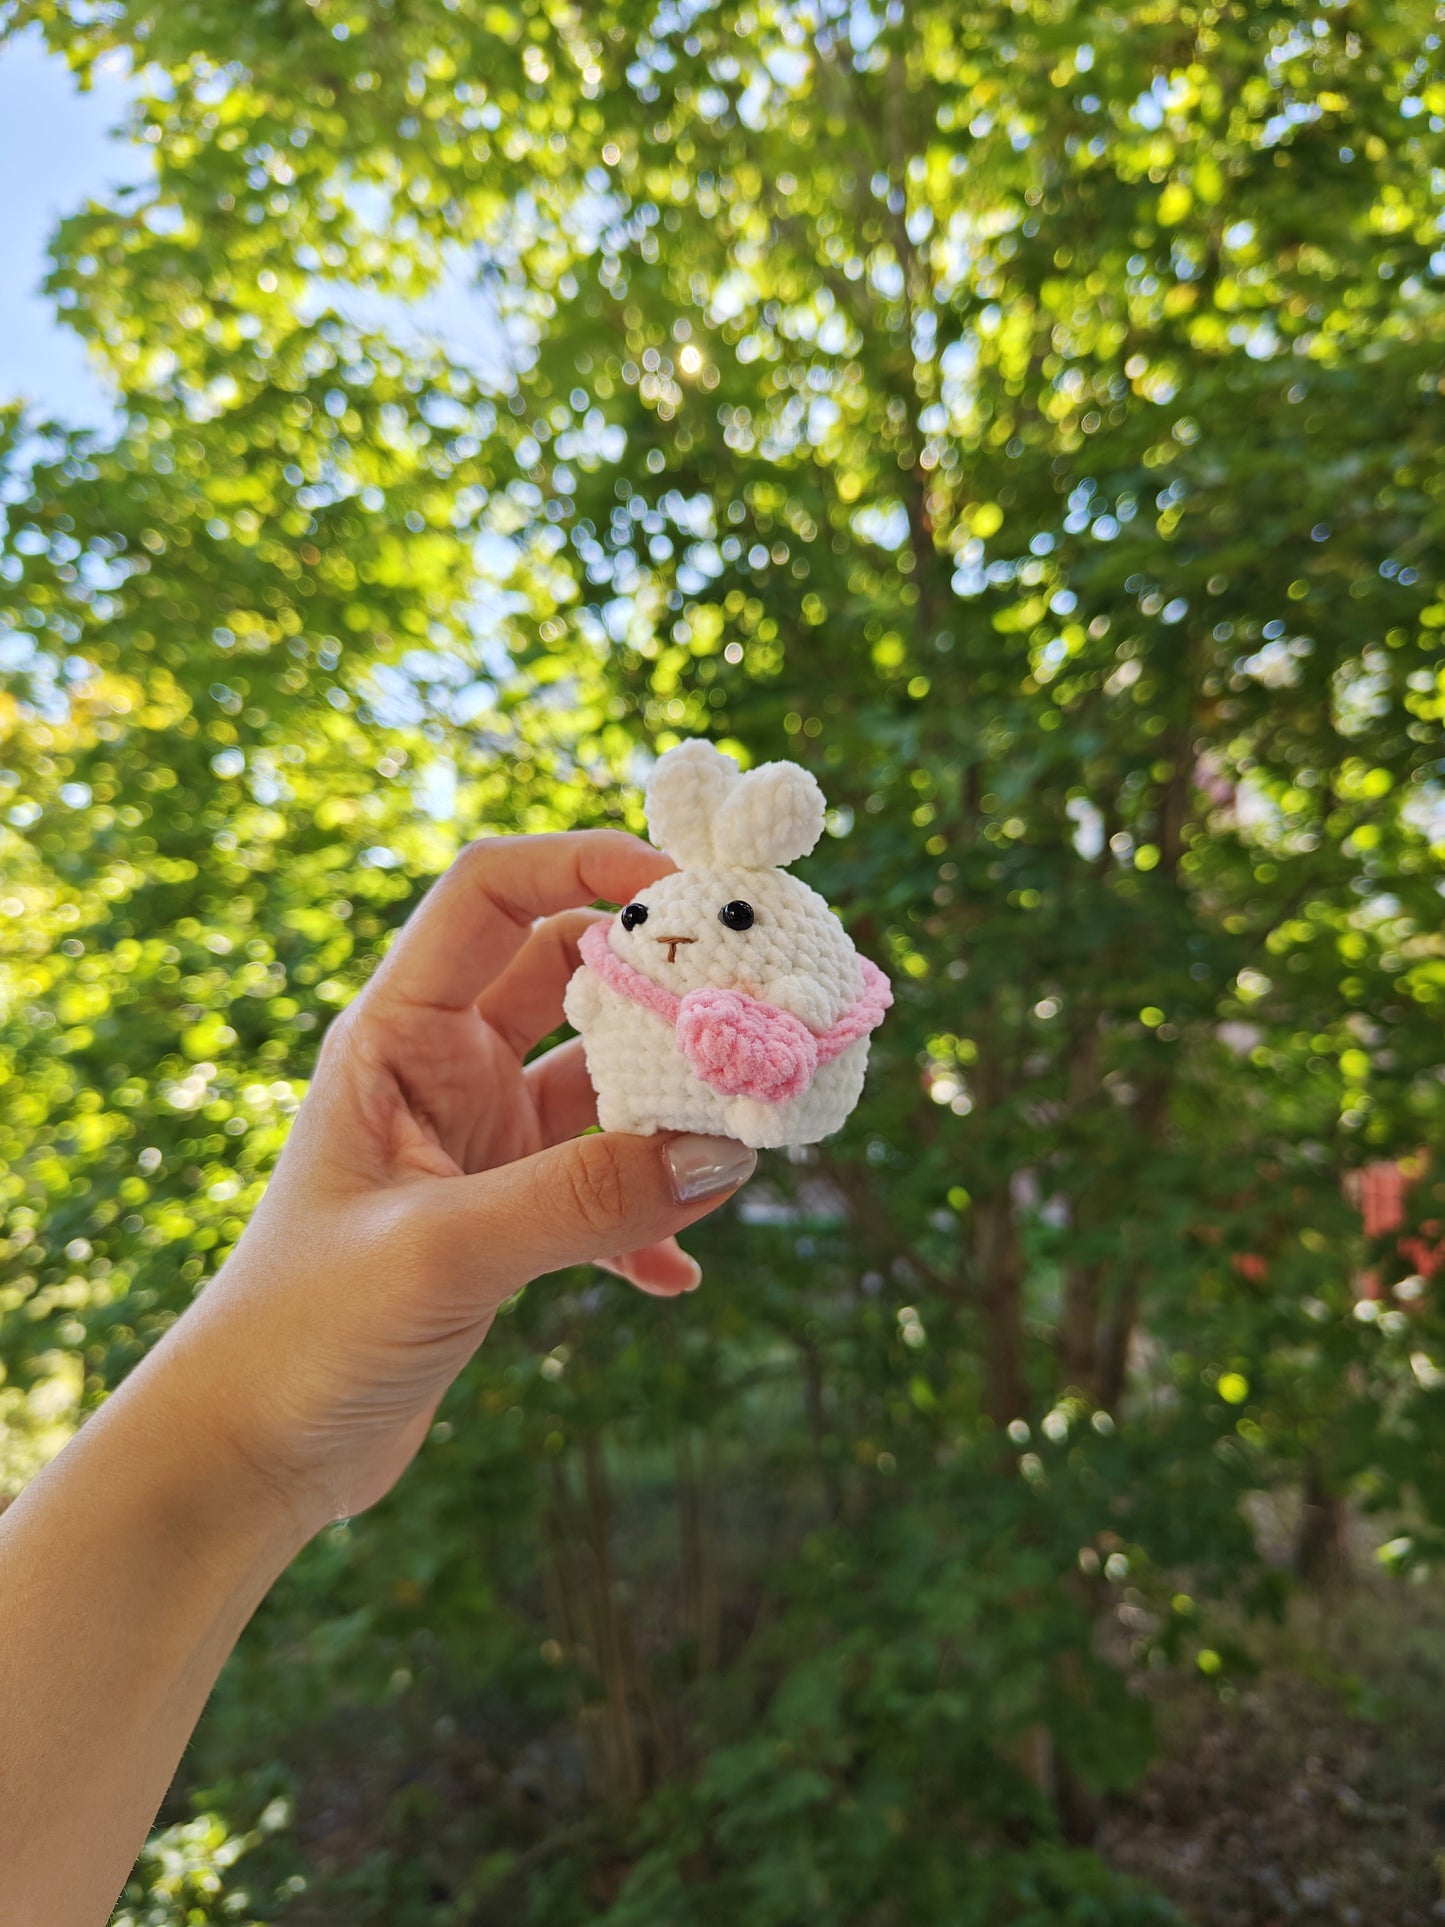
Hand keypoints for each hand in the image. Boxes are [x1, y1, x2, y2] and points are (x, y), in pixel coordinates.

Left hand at [162, 829, 756, 1532]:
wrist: (250, 1455)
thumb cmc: (301, 1333)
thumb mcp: (442, 1252)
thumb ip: (581, 1198)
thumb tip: (723, 1151)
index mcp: (396, 1034)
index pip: (491, 892)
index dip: (585, 862)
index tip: (688, 887)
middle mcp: (441, 1069)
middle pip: (567, 972)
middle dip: (658, 980)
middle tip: (753, 998)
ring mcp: (478, 1142)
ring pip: (600, 1082)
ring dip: (669, 1104)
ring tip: (746, 1137)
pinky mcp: (504, 1216)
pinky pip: (602, 1185)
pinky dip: (647, 1217)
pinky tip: (677, 1274)